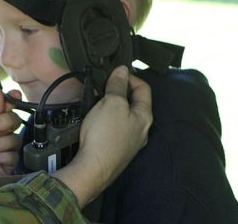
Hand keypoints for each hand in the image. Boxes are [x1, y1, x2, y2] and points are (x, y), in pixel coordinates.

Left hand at [0, 89, 22, 210]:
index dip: (11, 101)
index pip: (2, 109)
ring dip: (6, 141)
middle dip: (8, 121)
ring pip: (16, 139)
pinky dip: (6, 155)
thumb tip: (0, 93)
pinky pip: (14, 158)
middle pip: (13, 122)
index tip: (15, 95)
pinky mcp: (1, 169)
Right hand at [52, 66, 151, 206]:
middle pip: (134, 103)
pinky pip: (114, 128)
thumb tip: (122, 70)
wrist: (93, 168)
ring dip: (111, 105)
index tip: (115, 72)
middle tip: (103, 85)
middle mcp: (140, 130)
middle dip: (119, 91)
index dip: (130, 76)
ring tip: (96, 100)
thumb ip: (118, 86)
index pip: (144, 89)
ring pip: (123, 116)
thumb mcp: (111, 103)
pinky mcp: (116, 149)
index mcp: (144, 117)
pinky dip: (105, 119)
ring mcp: (129, 141)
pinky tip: (94, 119)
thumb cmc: (105, 136)